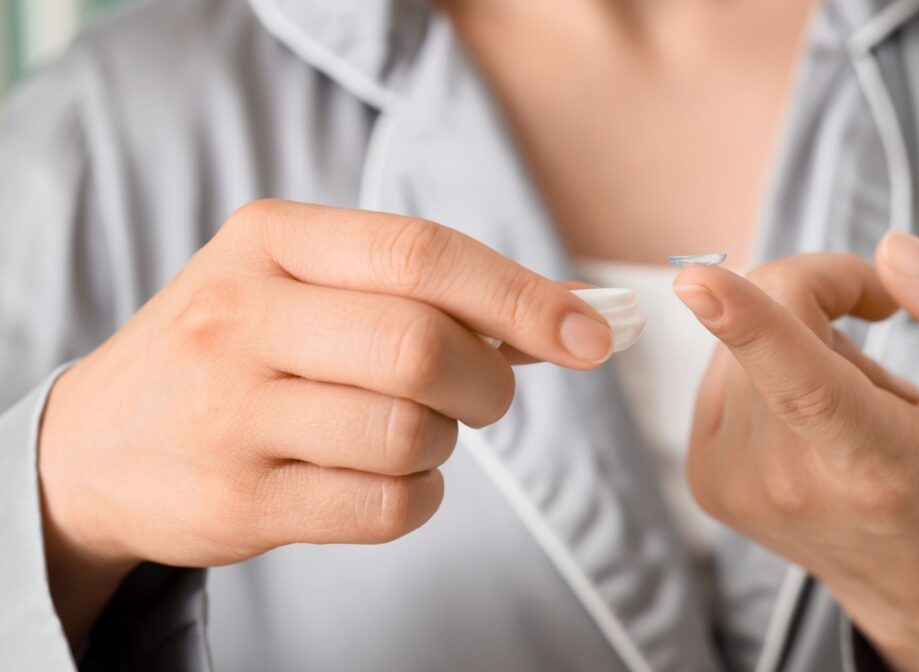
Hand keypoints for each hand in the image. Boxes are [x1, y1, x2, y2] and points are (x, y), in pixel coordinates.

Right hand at [39, 199, 613, 645]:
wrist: (98, 443)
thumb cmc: (232, 349)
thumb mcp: (298, 283)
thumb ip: (419, 288)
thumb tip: (565, 313)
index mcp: (270, 242)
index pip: (421, 254)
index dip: (522, 295)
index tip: (592, 333)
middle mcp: (240, 317)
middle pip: (422, 346)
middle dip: (487, 382)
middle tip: (485, 394)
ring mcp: (231, 413)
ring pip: (409, 433)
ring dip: (444, 442)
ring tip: (413, 431)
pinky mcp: (239, 501)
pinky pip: (385, 504)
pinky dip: (420, 496)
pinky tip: (392, 476)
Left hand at [674, 232, 918, 671]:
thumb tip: (890, 252)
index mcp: (874, 466)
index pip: (804, 387)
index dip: (749, 323)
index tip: (696, 279)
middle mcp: (790, 484)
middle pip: (771, 323)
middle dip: (823, 297)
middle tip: (877, 339)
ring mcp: (736, 486)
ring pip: (737, 338)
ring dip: (792, 339)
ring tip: (845, 399)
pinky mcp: (705, 478)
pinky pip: (720, 371)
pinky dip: (761, 368)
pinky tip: (805, 416)